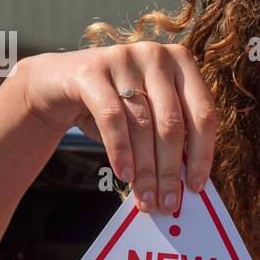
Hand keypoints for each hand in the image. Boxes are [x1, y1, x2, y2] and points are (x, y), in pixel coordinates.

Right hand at [12, 42, 215, 212]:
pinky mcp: (92, 69)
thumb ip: (170, 138)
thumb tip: (186, 185)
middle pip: (172, 124)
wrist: (57, 83)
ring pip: (142, 125)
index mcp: (182, 63)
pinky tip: (125, 175)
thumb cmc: (114, 104)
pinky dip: (120, 151)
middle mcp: (156, 55)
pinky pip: (112, 118)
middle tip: (168, 204)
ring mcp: (124, 58)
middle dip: (170, 170)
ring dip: (145, 169)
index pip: (203, 113)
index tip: (196, 186)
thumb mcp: (148, 116)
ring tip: (146, 198)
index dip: (202, 153)